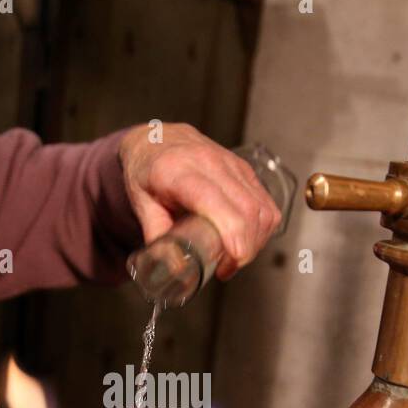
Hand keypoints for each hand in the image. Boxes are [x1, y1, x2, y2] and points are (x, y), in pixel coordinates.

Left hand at [118, 122, 282, 280]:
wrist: (158, 138)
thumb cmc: (146, 170)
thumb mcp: (140, 204)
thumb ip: (157, 236)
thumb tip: (174, 267)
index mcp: (178, 171)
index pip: (215, 200)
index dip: (232, 231)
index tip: (233, 258)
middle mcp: (209, 163)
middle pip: (246, 209)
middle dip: (245, 248)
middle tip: (227, 268)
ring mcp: (232, 164)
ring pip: (262, 208)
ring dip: (256, 241)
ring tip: (235, 257)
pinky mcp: (245, 169)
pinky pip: (266, 203)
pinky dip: (263, 228)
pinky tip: (246, 239)